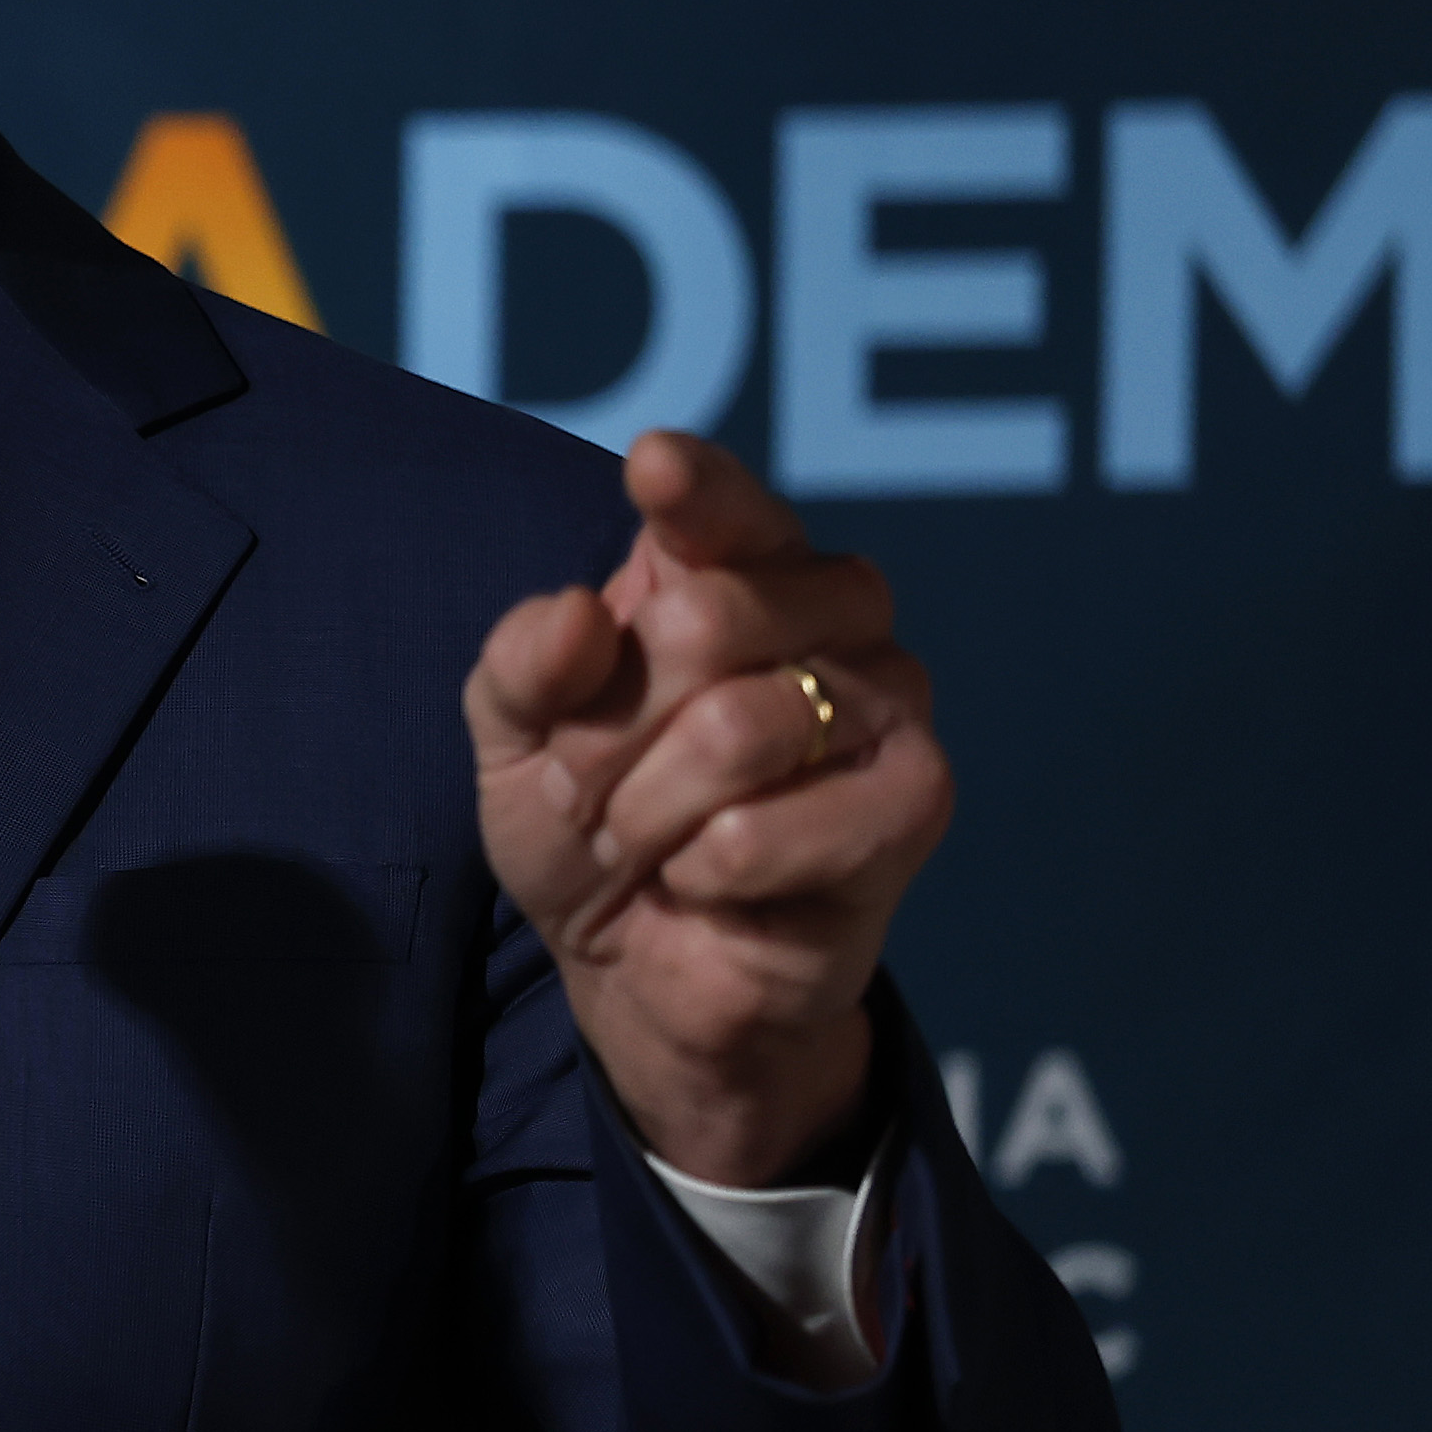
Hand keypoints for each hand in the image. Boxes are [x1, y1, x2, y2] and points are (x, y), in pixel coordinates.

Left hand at [466, 432, 950, 1188]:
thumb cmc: (590, 822)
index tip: (654, 467)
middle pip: (705, 620)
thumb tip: (578, 613)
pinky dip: (703, 872)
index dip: (696, 491)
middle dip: (609, 733)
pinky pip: (765, 828)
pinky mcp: (917, 797)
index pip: (725, 509)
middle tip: (591, 792)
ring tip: (648, 843)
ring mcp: (891, 697)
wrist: (641, 964)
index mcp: (738, 569)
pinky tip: (713, 883)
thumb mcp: (513, 741)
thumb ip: (521, 665)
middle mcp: (834, 610)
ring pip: (736, 729)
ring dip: (647, 811)